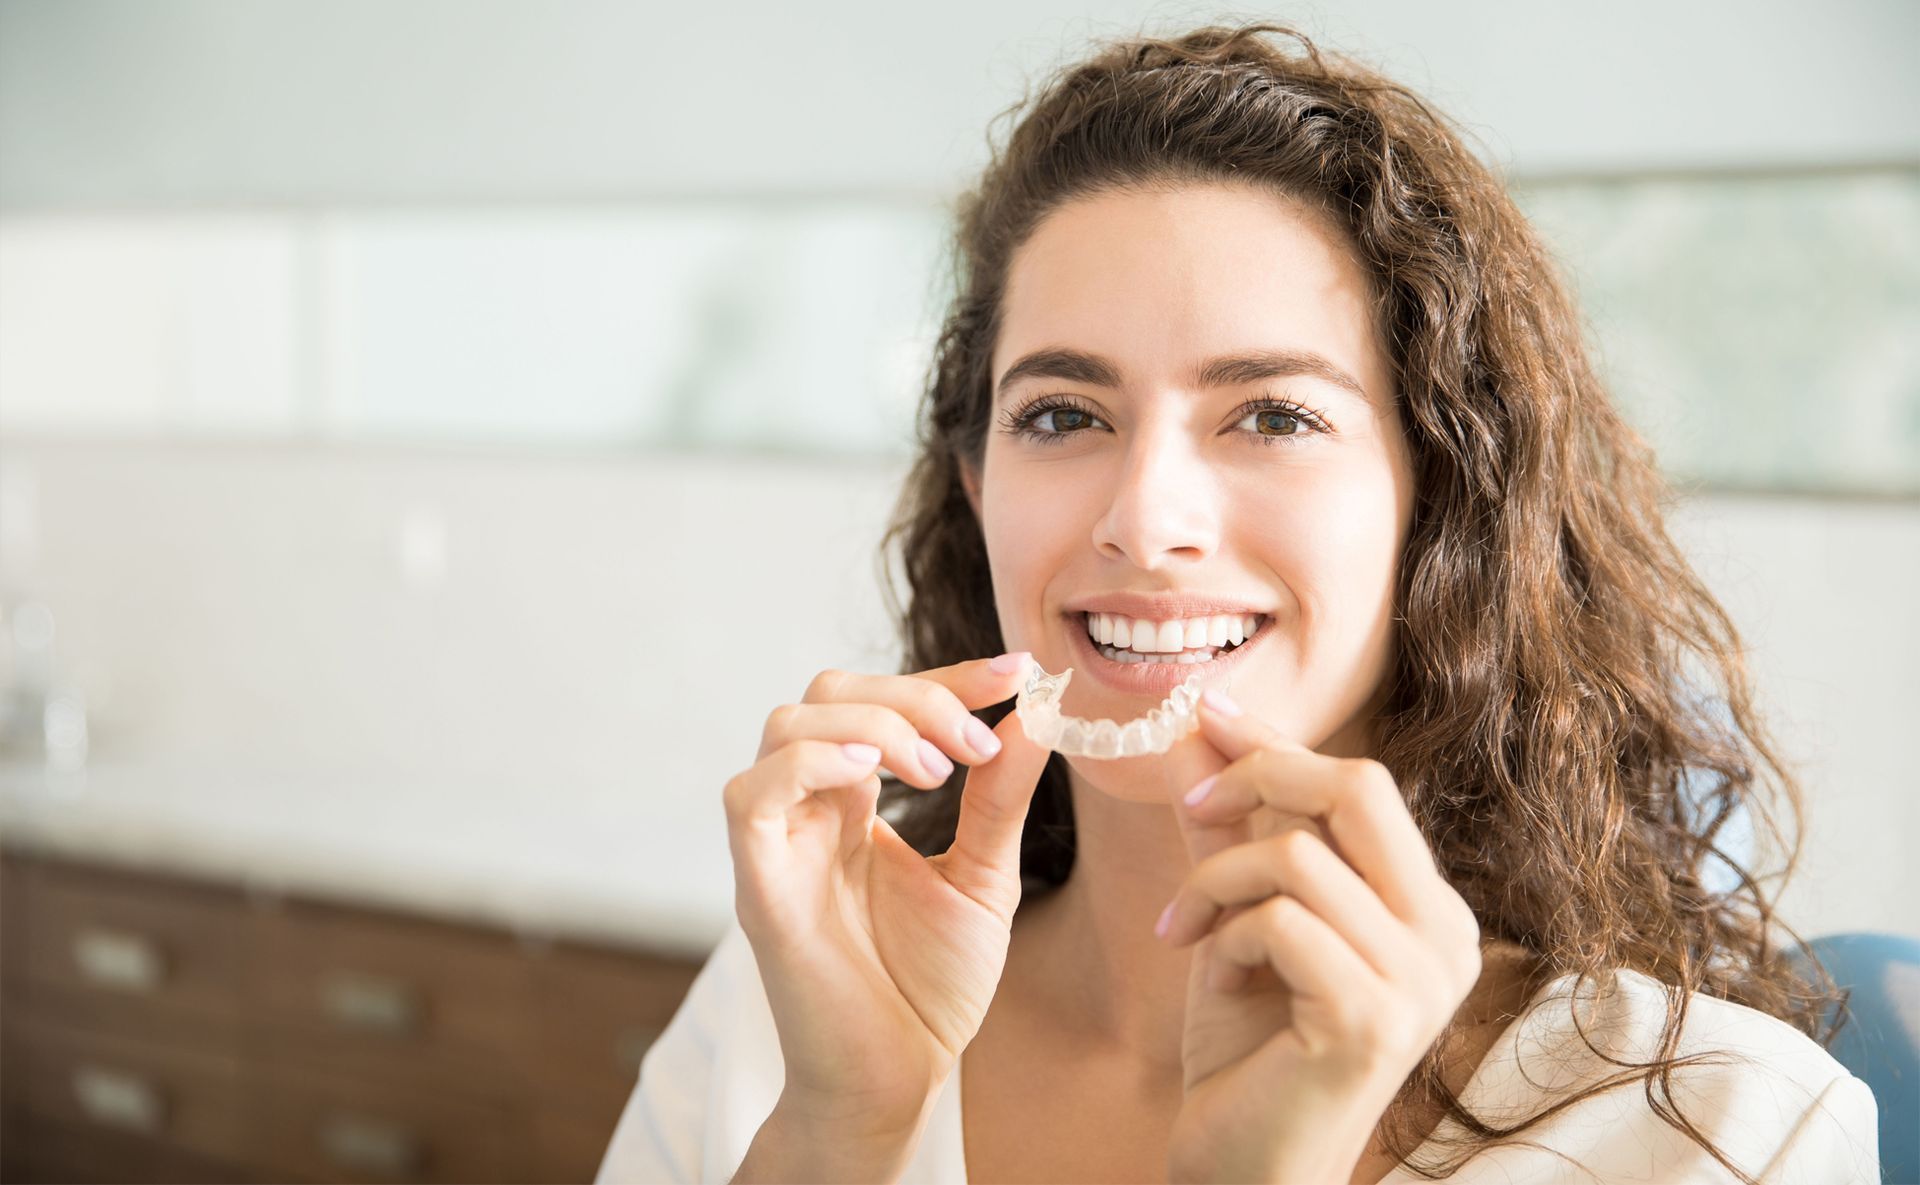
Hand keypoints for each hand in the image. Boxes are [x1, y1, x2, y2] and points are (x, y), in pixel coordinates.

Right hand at [722, 653, 1052, 1134]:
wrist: (900, 1078)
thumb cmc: (929, 987)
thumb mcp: (983, 876)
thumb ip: (998, 797)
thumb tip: (1034, 714)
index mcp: (855, 801)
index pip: (884, 702)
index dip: (946, 676)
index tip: (1016, 673)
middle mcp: (809, 809)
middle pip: (829, 692)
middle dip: (913, 695)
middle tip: (976, 742)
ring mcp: (779, 841)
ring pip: (787, 723)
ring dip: (872, 724)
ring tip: (937, 770)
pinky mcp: (758, 883)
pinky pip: (751, 792)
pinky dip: (810, 762)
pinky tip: (873, 777)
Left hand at [1156, 692, 1484, 1183]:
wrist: (1244, 1166)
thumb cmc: (1249, 1049)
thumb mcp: (1238, 916)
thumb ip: (1229, 829)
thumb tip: (1198, 728)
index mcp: (1429, 909)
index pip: (1363, 786)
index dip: (1278, 744)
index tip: (1206, 713)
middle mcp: (1447, 937)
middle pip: (1358, 788)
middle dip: (1258, 776)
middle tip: (1190, 808)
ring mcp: (1420, 981)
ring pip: (1297, 855)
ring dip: (1215, 882)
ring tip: (1184, 929)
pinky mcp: (1372, 1018)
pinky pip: (1280, 921)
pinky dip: (1225, 936)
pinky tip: (1214, 976)